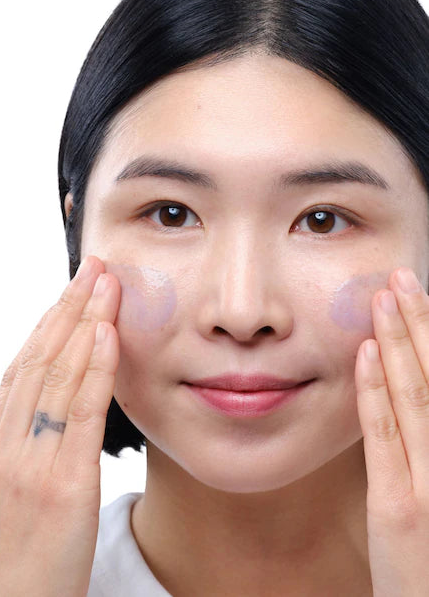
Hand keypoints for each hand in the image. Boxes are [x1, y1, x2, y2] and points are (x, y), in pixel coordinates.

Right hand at [0, 255, 120, 596]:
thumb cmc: (18, 562)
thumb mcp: (5, 498)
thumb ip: (21, 450)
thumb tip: (47, 410)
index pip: (19, 371)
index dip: (45, 325)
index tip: (68, 291)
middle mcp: (3, 449)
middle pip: (36, 361)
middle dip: (65, 308)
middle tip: (90, 267)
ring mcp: (28, 466)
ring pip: (55, 377)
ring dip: (82, 324)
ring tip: (104, 283)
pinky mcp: (61, 487)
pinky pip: (80, 416)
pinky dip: (93, 370)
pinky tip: (106, 335)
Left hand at [355, 266, 428, 595]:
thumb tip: (413, 384)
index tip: (422, 296)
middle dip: (422, 324)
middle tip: (404, 277)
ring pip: (417, 397)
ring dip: (400, 342)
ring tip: (387, 297)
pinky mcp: (398, 509)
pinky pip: (384, 438)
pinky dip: (375, 392)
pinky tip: (364, 354)